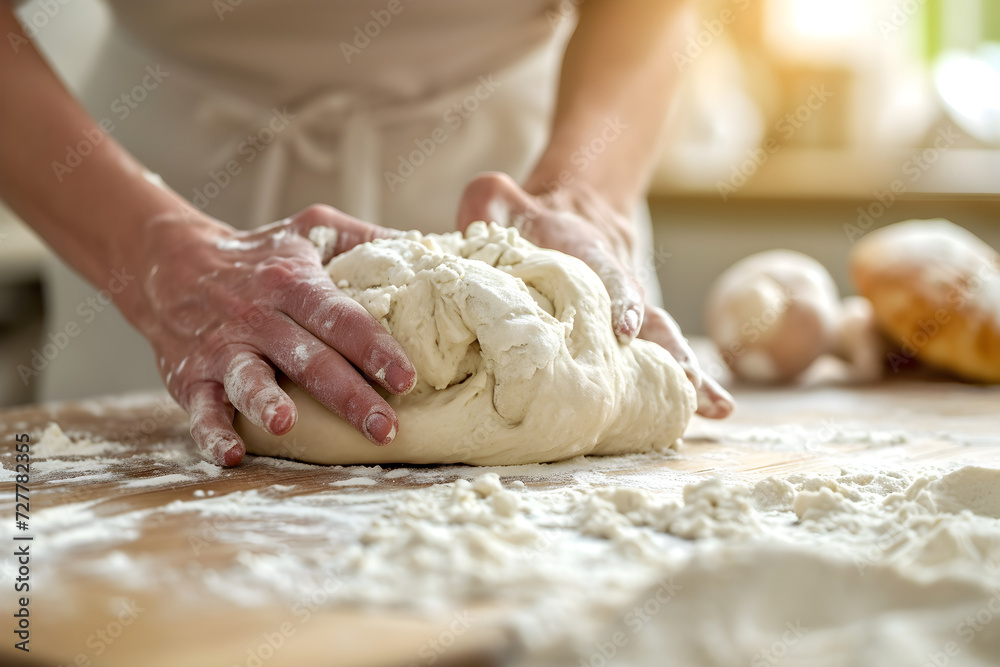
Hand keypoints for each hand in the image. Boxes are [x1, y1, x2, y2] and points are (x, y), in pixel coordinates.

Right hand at [128, 205, 416, 465]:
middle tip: (384, 427)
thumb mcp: (314, 231)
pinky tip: (232, 453)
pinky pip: (200, 407)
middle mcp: (259, 316)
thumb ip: (370, 240)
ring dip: (266, 401)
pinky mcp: (191, 377)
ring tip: (287, 424)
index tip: (407, 377)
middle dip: (347, 394)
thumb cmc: (263, 254)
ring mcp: (224, 348)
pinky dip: (211, 432)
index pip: (340, 317)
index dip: (374, 347)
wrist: (173, 263)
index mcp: (294, 283)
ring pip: (247, 377)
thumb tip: (435, 246)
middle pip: (308, 358)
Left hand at [456, 172, 732, 418]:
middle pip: (650, 318)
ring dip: (688, 376)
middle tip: (689, 381)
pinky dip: (684, 385)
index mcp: (586, 254)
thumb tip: (482, 204)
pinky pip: (652, 363)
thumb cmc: (529, 217)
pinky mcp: (624, 337)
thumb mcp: (503, 200)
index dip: (617, 298)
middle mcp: (617, 286)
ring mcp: (627, 314)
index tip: (624, 327)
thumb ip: (491, 201)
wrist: (573, 213)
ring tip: (716, 406)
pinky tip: (710, 412)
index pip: (605, 275)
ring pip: (661, 344)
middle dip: (669, 351)